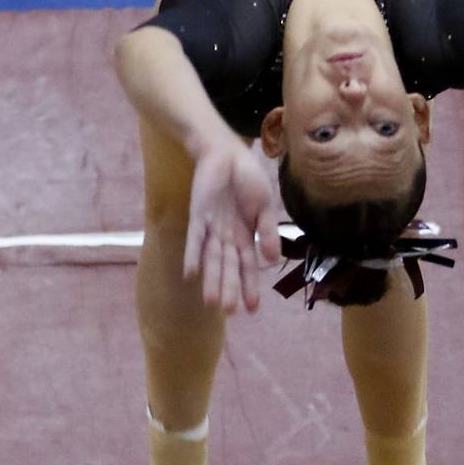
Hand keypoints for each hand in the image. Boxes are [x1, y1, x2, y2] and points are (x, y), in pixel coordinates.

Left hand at [183, 136, 280, 312]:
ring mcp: (211, 228)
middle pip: (228, 268)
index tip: (252, 309)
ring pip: (212, 259)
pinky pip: (195, 240)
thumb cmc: (247, 178)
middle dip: (229, 289)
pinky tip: (190, 275)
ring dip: (211, 280)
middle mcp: (227, 237)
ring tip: (211, 303)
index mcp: (245, 235)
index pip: (247, 266)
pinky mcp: (197, 216)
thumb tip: (273, 260)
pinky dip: (193, 257)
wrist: (227, 152)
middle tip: (230, 312)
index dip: (249, 287)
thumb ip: (269, 232)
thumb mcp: (265, 207)